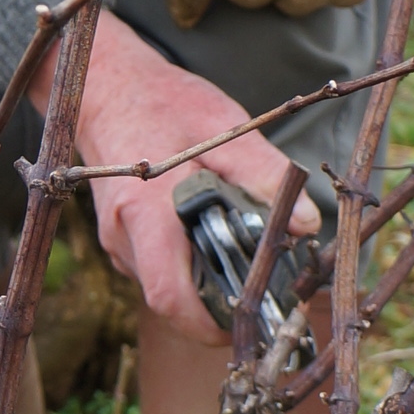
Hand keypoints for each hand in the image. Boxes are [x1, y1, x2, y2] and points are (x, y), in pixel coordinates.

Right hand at [30, 8, 316, 344]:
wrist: (106, 89)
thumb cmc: (164, 104)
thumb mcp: (223, 128)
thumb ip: (265, 175)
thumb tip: (307, 224)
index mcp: (145, 211)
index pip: (170, 295)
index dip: (207, 324)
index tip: (245, 322)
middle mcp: (123, 236)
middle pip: (169, 300)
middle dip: (213, 305)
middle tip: (257, 289)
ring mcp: (116, 241)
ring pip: (163, 287)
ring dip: (201, 283)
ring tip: (237, 253)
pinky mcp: (120, 239)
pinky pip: (156, 268)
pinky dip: (187, 265)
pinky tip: (209, 236)